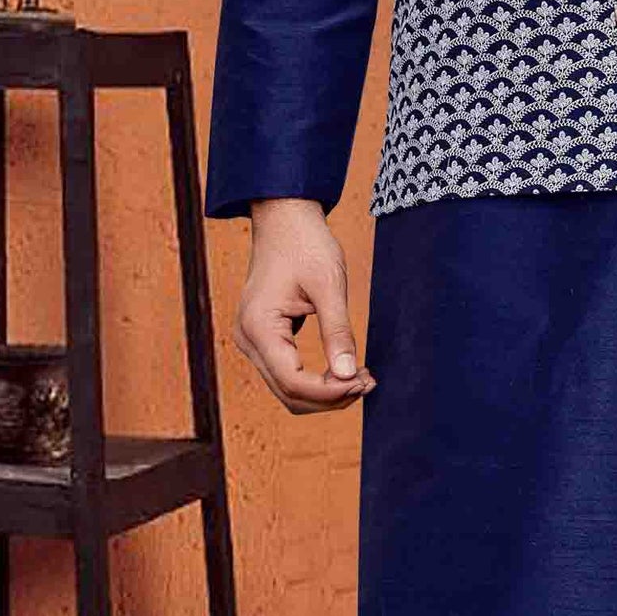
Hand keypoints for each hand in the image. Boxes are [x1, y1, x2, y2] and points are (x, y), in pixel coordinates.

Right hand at [233, 197, 374, 412]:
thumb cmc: (305, 244)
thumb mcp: (329, 286)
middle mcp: (247, 339)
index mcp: (259, 327)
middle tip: (368, 382)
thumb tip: (348, 375)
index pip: (294, 382)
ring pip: (287, 388)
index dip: (331, 391)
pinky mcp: (262, 337)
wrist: (284, 218)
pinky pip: (286, 372)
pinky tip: (343, 370)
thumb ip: (338, 332)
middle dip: (330, 397)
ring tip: (360, 379)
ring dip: (323, 392)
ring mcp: (251, 340)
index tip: (365, 380)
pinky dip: (314, 379)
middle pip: (288, 393)